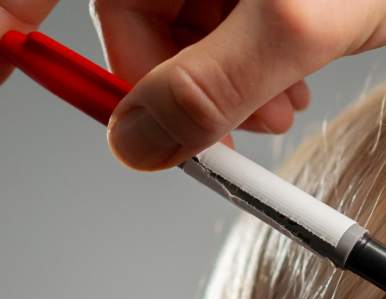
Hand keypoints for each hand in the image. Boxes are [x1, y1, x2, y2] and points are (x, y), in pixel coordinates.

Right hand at [1, 1, 385, 168]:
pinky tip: (286, 87)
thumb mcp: (300, 26)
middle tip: (223, 135)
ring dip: (217, 82)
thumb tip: (138, 142)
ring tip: (279, 110)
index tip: (2, 59)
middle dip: (169, 77)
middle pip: (126, 7)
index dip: (19, 16)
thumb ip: (212, 86)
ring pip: (176, 22)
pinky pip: (217, 21)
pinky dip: (244, 66)